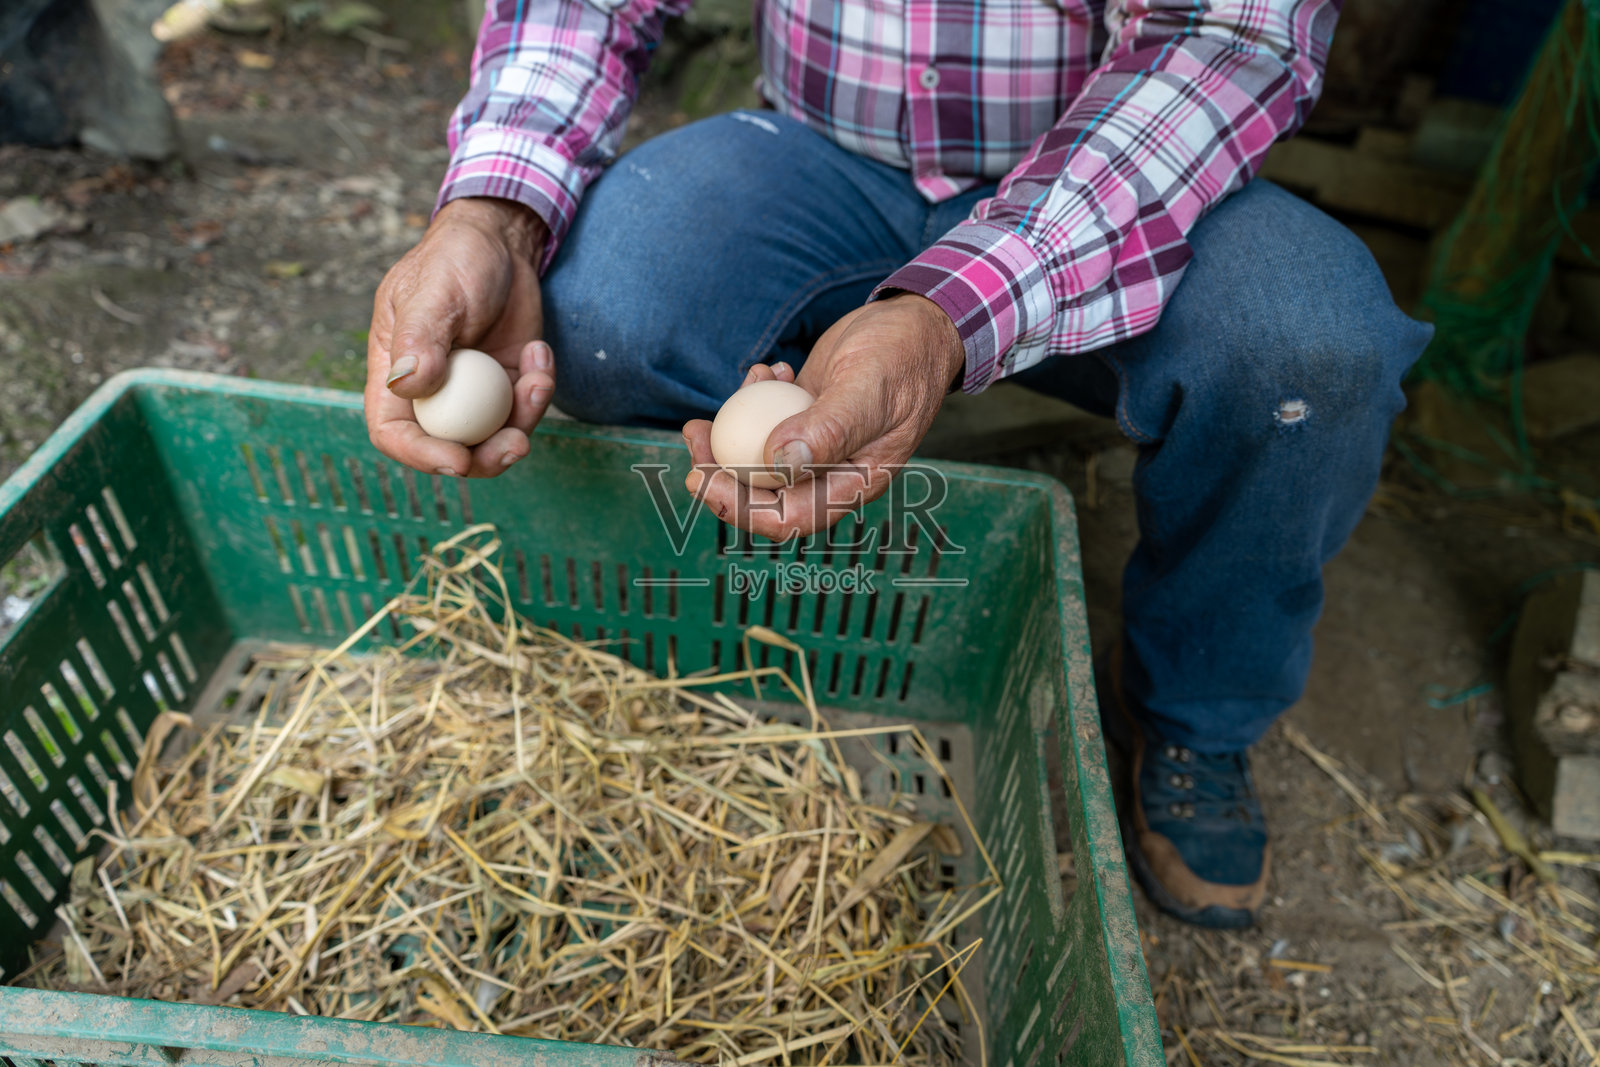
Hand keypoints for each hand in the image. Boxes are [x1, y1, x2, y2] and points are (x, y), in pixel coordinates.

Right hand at [364, 197, 555, 477]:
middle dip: (486, 459)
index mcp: (396, 374)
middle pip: (450, 450)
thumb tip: (409, 385)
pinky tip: (540, 351)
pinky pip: (525, 409)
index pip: (393, 433)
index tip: (457, 460)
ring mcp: (473, 393)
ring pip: (494, 437)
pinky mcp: (508, 385)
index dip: (420, 456)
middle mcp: (432, 392)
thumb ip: (420, 339)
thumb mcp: (435, 292)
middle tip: (517, 444)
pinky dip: (540, 389)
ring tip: (538, 377)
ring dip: (524, 421)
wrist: (500, 242)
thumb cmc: (454, 258)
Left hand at [682, 294, 964, 537]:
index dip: (738, 507)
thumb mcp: (866, 390)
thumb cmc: (902, 356)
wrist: (920, 324)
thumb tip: (777, 464)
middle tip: (692, 434)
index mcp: (851, 484)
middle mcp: (831, 472)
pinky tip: (765, 368)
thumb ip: (828, 430)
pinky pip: (767, 421)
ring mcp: (817, 445)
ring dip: (728, 434)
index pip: (787, 518)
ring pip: (757, 457)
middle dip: (719, 472)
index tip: (701, 478)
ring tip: (710, 408)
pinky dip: (754, 397)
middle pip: (762, 494)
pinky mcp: (806, 416)